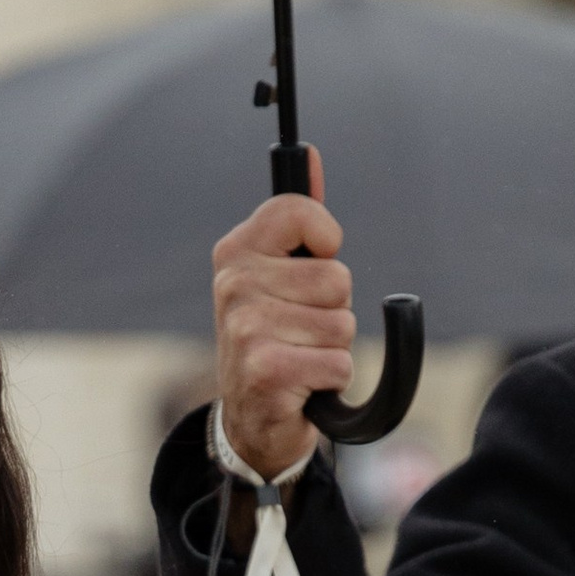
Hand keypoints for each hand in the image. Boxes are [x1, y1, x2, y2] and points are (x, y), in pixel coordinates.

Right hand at [212, 150, 356, 480]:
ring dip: (333, 347)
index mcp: (235, 253)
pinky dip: (332, 379)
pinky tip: (302, 384)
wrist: (253, 420)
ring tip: (301, 356)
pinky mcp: (266, 371)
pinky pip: (338, 362)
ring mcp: (245, 329)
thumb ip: (298, 219)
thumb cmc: (276, 338)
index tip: (315, 262)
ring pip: (341, 323)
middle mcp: (233, 287)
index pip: (300, 212)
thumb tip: (311, 155)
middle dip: (334, 308)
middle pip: (335, 277)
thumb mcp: (281, 274)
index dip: (325, 240)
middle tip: (301, 329)